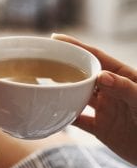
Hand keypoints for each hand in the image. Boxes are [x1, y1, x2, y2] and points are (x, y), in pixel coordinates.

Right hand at [52, 34, 136, 164]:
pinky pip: (77, 120)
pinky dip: (64, 117)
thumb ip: (124, 87)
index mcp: (123, 77)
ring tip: (43, 84)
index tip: (56, 39)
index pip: (96, 57)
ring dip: (62, 91)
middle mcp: (111, 90)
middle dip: (64, 67)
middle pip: (83, 74)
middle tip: (43, 62)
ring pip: (77, 95)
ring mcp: (105, 109)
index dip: (76, 46)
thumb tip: (100, 76)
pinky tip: (50, 113)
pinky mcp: (101, 128)